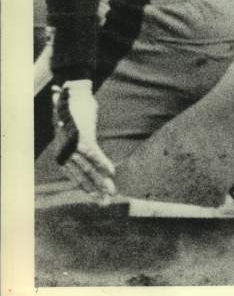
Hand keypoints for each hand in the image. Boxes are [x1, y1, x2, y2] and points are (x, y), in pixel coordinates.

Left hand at [53, 80, 116, 202]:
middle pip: (81, 176)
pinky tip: (113, 172)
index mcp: (62, 151)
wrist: (72, 92)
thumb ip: (66, 126)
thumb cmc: (70, 106)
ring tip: (112, 192)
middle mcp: (66, 152)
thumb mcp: (67, 120)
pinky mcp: (83, 138)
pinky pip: (95, 155)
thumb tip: (59, 106)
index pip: (73, 174)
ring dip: (101, 181)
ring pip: (88, 169)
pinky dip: (103, 164)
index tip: (95, 197)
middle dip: (94, 191)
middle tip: (104, 204)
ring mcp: (73, 146)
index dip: (85, 186)